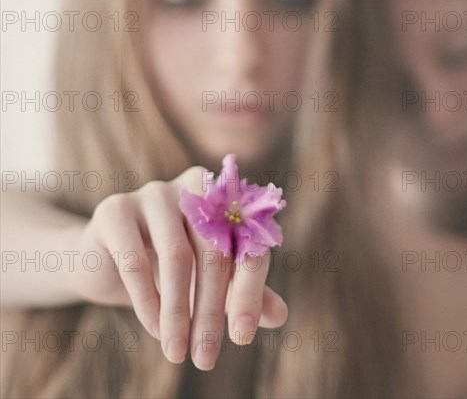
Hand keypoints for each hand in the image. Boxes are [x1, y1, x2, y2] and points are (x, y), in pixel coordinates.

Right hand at [70, 166, 287, 368]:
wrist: (108, 259)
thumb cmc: (170, 269)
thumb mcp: (211, 282)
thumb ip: (243, 292)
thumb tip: (280, 315)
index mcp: (226, 200)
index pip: (248, 244)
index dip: (248, 292)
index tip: (242, 337)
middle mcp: (193, 187)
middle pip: (214, 252)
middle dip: (210, 311)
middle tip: (205, 358)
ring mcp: (153, 193)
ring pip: (177, 256)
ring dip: (178, 312)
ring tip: (177, 351)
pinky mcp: (115, 209)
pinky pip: (135, 260)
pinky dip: (146, 300)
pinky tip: (153, 328)